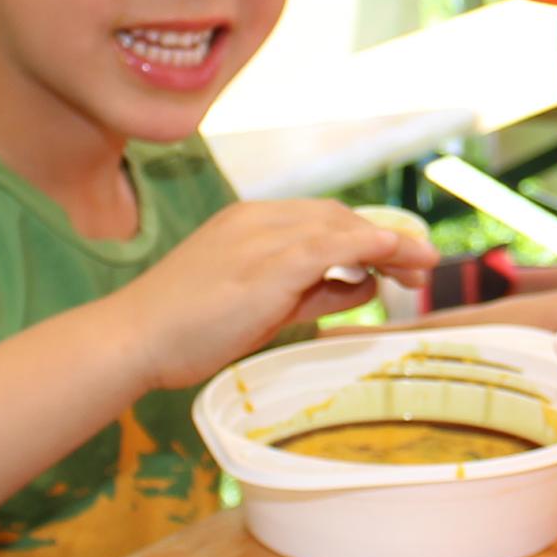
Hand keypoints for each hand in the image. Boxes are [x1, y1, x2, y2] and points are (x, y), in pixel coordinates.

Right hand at [109, 200, 434, 391]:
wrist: (134, 339)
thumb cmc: (185, 331)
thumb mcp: (259, 307)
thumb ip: (310, 291)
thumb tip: (360, 283)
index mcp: (249, 223)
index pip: (322, 219)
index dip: (366, 236)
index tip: (398, 257)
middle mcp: (258, 220)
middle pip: (339, 217)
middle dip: (386, 238)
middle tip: (421, 266)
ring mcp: (262, 237)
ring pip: (341, 225)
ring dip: (390, 243)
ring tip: (422, 267)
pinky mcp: (267, 263)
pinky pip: (334, 243)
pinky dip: (372, 244)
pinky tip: (398, 255)